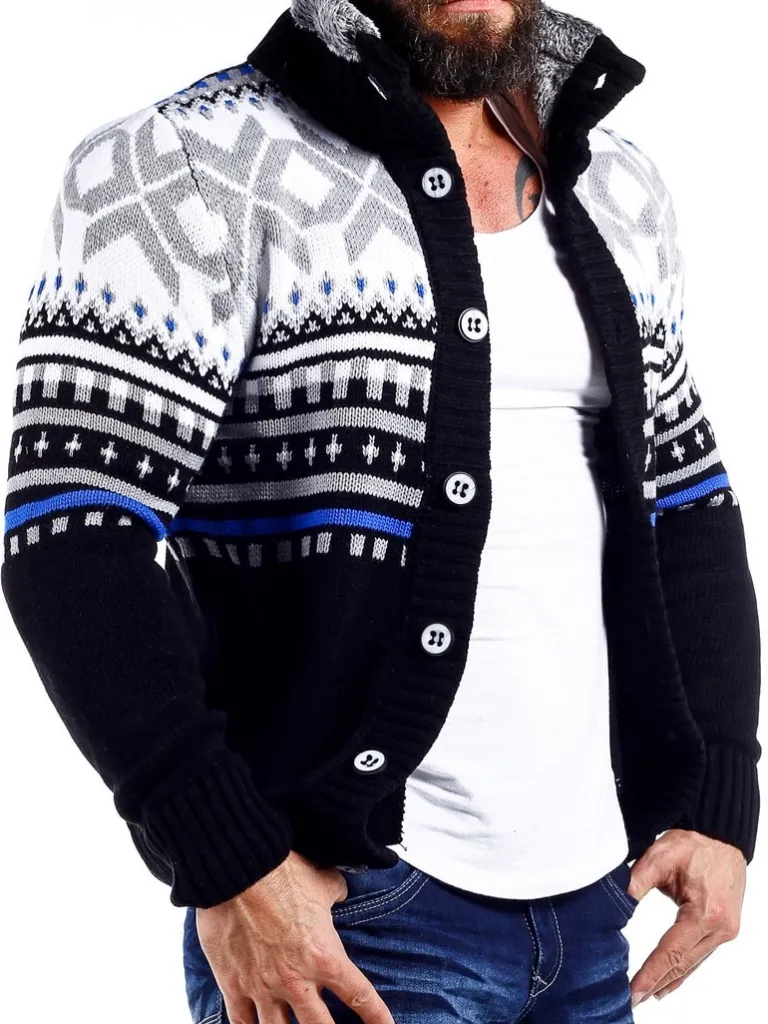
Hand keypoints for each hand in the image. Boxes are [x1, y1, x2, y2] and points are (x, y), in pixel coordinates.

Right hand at [195, 850, 395, 1023]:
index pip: (360, 996)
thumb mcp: (323, 881)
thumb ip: (335, 893)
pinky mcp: (234, 985)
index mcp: (325, 957)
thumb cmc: (282, 873)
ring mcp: (263, 988)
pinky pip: (241, 1023)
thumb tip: (339, 894)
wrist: (238, 872)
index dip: (378, 1018)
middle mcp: (296, 981)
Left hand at [628, 829, 745, 1006]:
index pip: (671, 953)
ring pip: (693, 963)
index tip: (634, 991)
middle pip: (683, 964)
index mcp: (704, 914)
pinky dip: (685, 968)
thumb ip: (636, 883)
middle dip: (657, 983)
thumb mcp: (659, 858)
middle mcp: (719, 928)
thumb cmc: (693, 843)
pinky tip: (670, 981)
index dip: (650, 974)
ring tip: (647, 994)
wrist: (721, 835)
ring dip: (670, 980)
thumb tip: (615, 903)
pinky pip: (701, 954)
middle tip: (633, 999)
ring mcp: (725, 930)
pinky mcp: (725, 927)